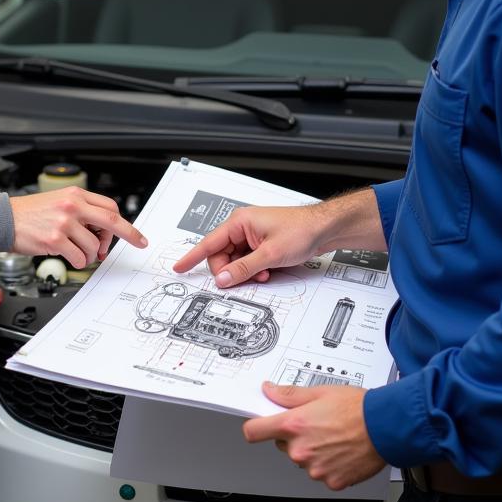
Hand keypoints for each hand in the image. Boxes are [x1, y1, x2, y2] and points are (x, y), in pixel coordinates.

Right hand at [10, 186, 146, 267]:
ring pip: (93, 244)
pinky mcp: (55, 239)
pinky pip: (79, 257)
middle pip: (111, 220)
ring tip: (80, 253)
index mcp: (76, 194)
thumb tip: (103, 232)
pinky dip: (79, 262)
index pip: (110, 207)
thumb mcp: (60, 202)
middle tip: (138, 243)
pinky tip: (70, 257)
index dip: (124, 223)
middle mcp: (72, 205)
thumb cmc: (31, 213)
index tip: (134, 233)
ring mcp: (64, 222)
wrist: (5, 219)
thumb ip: (82, 211)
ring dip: (91, 255)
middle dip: (129, 234)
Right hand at [172, 204, 328, 286]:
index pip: (208, 243)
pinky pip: (246, 260)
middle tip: (244, 279)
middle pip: (222, 255)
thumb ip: (244, 268)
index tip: (179, 267)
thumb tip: (223, 278)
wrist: (323, 228)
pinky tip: (266, 271)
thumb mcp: (270, 255)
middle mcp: (242, 226)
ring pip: (235, 260)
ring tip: (263, 274)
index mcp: (239, 222)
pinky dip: (253, 269)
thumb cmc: (300, 231)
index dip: (192, 257)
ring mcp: (251, 234)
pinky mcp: (260, 242)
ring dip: (245, 271)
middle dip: (231, 271)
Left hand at [243, 384, 385, 490]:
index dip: (256, 426)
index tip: (260, 423)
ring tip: (332, 436)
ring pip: (302, 459)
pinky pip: (320, 472)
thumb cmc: (357, 408)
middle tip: (314, 423)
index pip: (254, 432)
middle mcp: (300, 450)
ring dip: (311, 450)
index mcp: (294, 425)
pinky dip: (327, 463)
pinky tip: (340, 450)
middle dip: (293, 435)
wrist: (385, 427)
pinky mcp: (331, 481)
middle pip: (282, 444)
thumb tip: (270, 391)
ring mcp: (315, 469)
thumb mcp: (319, 392)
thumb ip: (289, 395)